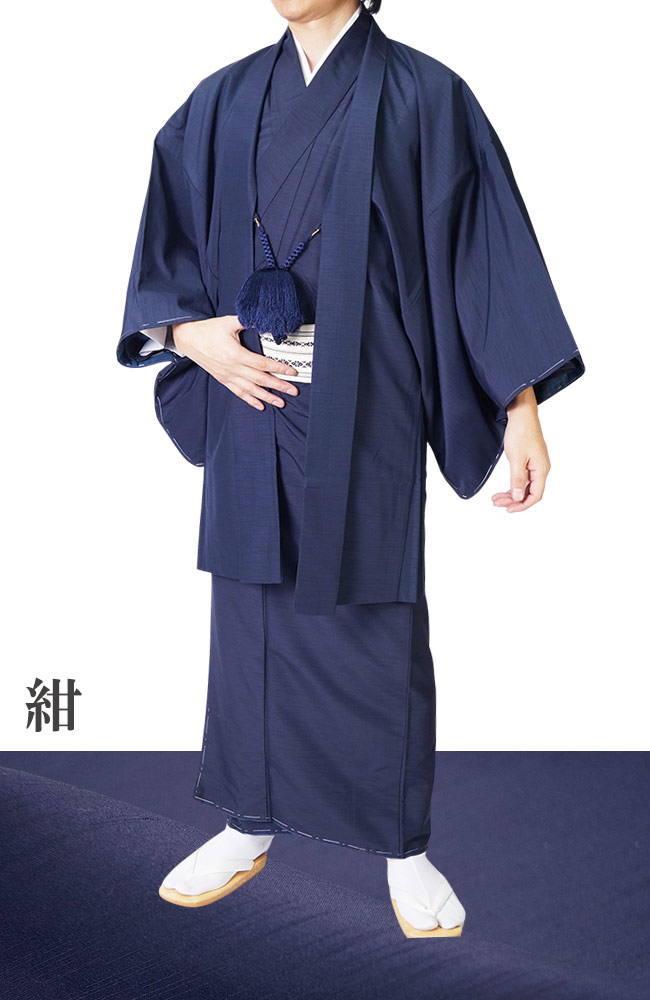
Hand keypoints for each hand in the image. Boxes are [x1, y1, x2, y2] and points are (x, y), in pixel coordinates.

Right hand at [172, 315, 298, 409]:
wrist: (189, 339)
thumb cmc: (208, 330)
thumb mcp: (228, 322)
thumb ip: (246, 321)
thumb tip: (262, 319)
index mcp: (236, 354)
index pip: (262, 364)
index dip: (278, 368)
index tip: (291, 372)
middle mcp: (233, 368)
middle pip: (260, 380)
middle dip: (278, 386)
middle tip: (293, 391)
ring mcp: (228, 376)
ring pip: (251, 390)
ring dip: (267, 397)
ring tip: (281, 403)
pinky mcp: (223, 379)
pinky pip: (239, 393)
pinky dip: (250, 400)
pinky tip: (261, 406)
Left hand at [490, 387, 550, 512]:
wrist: (521, 415)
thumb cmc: (521, 433)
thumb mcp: (516, 458)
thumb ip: (516, 479)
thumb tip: (517, 497)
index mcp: (541, 470)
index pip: (535, 495)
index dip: (522, 505)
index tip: (508, 509)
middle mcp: (540, 469)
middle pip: (528, 493)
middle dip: (513, 500)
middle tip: (496, 503)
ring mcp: (535, 466)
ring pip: (524, 487)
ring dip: (511, 494)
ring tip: (495, 499)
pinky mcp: (528, 462)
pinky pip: (521, 479)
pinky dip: (512, 486)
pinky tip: (502, 490)